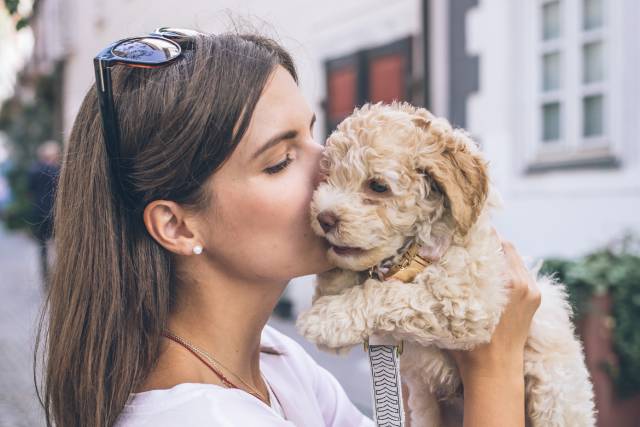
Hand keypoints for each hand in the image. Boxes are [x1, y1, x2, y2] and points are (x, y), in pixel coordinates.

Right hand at [449, 229, 541, 379]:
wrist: (496, 371)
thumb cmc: (470, 344)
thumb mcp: (457, 308)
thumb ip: (452, 282)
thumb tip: (433, 257)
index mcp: (507, 283)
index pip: (494, 242)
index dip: (478, 232)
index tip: (463, 226)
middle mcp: (523, 283)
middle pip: (506, 246)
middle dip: (487, 240)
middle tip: (467, 237)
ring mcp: (532, 290)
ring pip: (514, 257)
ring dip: (497, 252)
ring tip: (477, 252)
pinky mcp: (535, 297)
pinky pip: (520, 270)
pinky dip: (506, 265)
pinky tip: (490, 270)